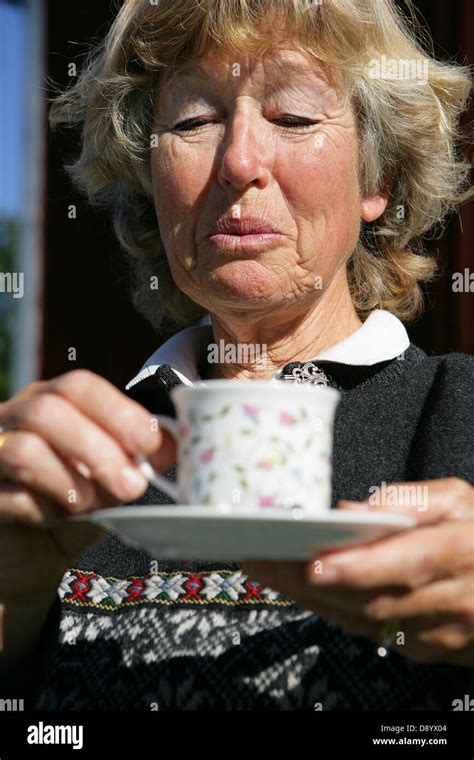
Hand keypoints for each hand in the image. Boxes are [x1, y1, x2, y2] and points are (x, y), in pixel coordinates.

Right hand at [0, 369, 177, 666]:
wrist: (29, 555)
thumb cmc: (71, 504)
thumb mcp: (109, 477)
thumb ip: (135, 457)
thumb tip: (173, 445)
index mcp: (48, 400)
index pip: (79, 386)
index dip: (118, 411)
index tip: (149, 443)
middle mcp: (12, 417)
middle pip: (49, 410)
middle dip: (99, 449)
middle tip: (132, 486)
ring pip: (24, 449)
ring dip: (70, 482)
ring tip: (90, 506)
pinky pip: (10, 496)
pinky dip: (43, 511)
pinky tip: (56, 520)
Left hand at [242, 478, 473, 665]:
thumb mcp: (458, 500)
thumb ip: (408, 500)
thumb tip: (351, 510)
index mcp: (460, 551)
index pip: (407, 563)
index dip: (360, 568)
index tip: (314, 563)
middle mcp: (451, 598)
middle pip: (372, 598)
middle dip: (310, 583)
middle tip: (262, 560)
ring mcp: (439, 632)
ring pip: (364, 622)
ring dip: (311, 600)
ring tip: (266, 571)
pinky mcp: (425, 649)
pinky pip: (370, 634)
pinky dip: (331, 612)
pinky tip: (299, 591)